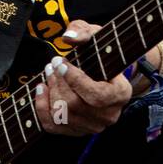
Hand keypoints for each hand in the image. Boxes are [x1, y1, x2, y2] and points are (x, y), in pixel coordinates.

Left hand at [33, 19, 160, 138]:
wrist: (103, 71)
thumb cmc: (100, 52)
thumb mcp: (96, 35)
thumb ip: (84, 32)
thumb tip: (68, 37)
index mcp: (121, 93)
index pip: (96, 95)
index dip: (74, 80)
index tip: (60, 62)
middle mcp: (110, 114)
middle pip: (76, 105)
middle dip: (58, 83)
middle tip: (51, 64)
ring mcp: (94, 126)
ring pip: (63, 116)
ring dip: (50, 92)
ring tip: (48, 73)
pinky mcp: (78, 131)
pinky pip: (54, 126)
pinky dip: (42, 108)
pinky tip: (41, 89)